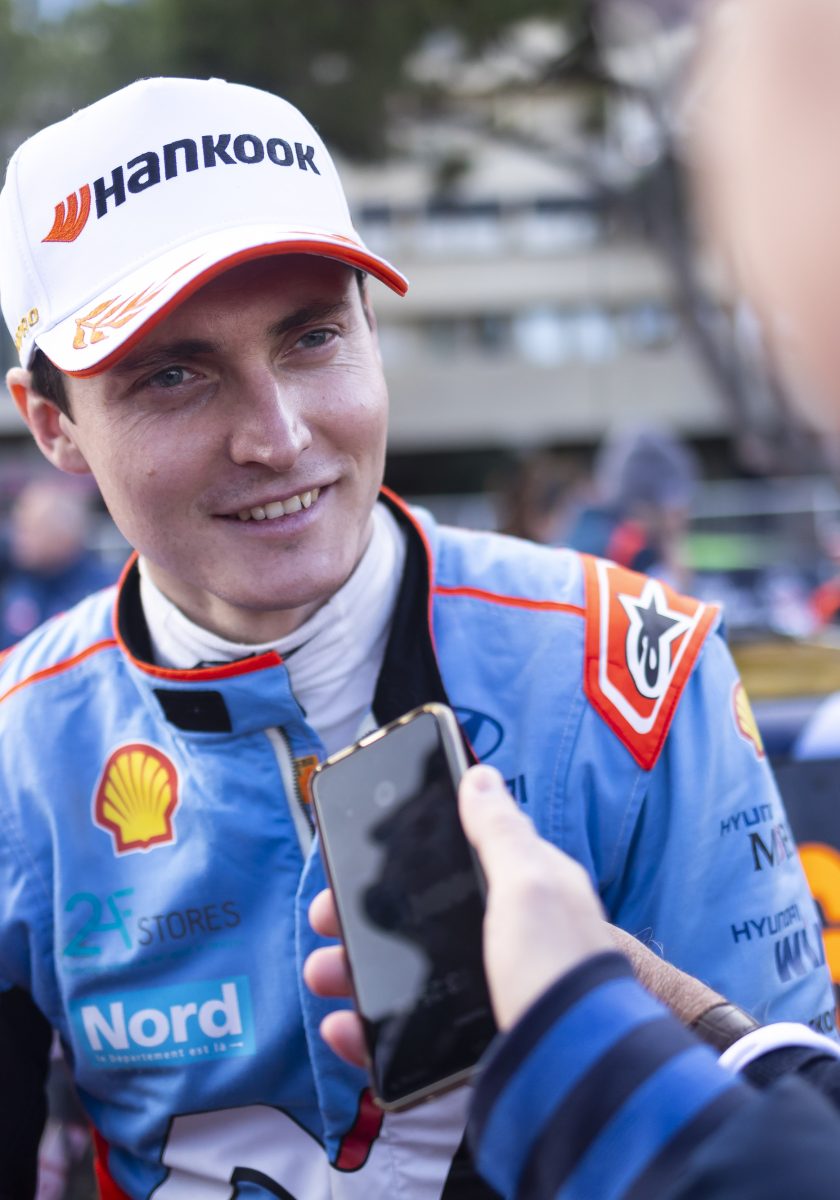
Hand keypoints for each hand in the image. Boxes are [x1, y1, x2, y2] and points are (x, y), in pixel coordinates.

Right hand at [303, 764, 614, 1066]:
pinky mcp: (468, 1047)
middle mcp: (506, 941)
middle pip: (419, 919)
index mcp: (525, 894)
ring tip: (322, 974)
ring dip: (353, 971)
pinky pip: (406, 1037)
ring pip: (403, 976)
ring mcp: (486, 994)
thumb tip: (480, 775)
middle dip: (363, 917)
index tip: (356, 856)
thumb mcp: (530, 886)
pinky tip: (342, 1028)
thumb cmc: (558, 967)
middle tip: (324, 916)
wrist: (576, 1074)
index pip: (458, 860)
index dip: (406, 856)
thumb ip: (500, 833)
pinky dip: (368, 1033)